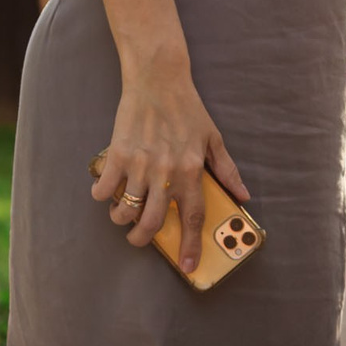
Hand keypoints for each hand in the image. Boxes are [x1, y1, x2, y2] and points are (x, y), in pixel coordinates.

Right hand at [91, 59, 249, 274]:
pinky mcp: (117, 156)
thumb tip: (243, 195)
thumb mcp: (213, 139)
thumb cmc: (188, 109)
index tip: (188, 265)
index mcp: (191, 170)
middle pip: (151, 222)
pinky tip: (107, 193)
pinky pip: (104, 190)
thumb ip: (227, 170)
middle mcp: (165, 172)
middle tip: (140, 239)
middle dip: (143, 239)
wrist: (158, 80)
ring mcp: (139, 165)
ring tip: (123, 215)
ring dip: (122, 220)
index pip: (192, 216)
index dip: (190, 244)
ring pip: (124, 211)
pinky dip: (102, 197)